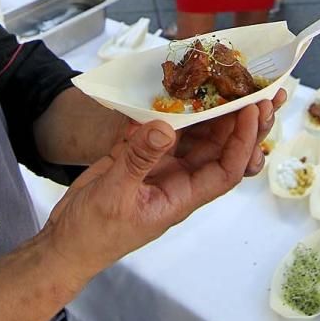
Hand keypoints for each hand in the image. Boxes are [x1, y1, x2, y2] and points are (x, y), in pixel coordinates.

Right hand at [43, 95, 279, 279]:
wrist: (65, 241)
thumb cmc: (93, 233)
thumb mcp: (115, 196)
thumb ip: (138, 159)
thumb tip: (163, 127)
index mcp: (181, 196)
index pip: (226, 168)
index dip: (243, 140)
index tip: (251, 110)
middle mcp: (177, 179)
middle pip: (218, 147)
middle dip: (238, 119)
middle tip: (254, 87)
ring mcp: (159, 166)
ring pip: (193, 135)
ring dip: (208, 110)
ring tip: (222, 79)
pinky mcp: (138, 155)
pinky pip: (160, 129)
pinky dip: (166, 110)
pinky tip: (174, 88)